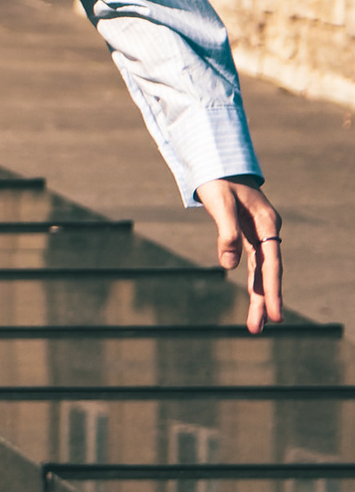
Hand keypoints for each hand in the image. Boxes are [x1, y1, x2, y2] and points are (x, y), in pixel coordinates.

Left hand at [199, 177, 283, 332]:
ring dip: (259, 296)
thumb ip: (226, 233)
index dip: (271, 290)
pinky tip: (255, 301)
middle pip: (269, 271)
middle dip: (265, 301)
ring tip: (257, 325)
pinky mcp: (250, 236)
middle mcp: (267, 231)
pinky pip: (255, 264)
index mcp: (266, 223)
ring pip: (262, 271)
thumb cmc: (218, 179)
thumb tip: (228, 266)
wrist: (219, 162)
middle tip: (259, 329)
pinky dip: (254, 282)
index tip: (273, 314)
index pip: (271, 263)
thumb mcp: (218, 202)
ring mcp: (260, 234)